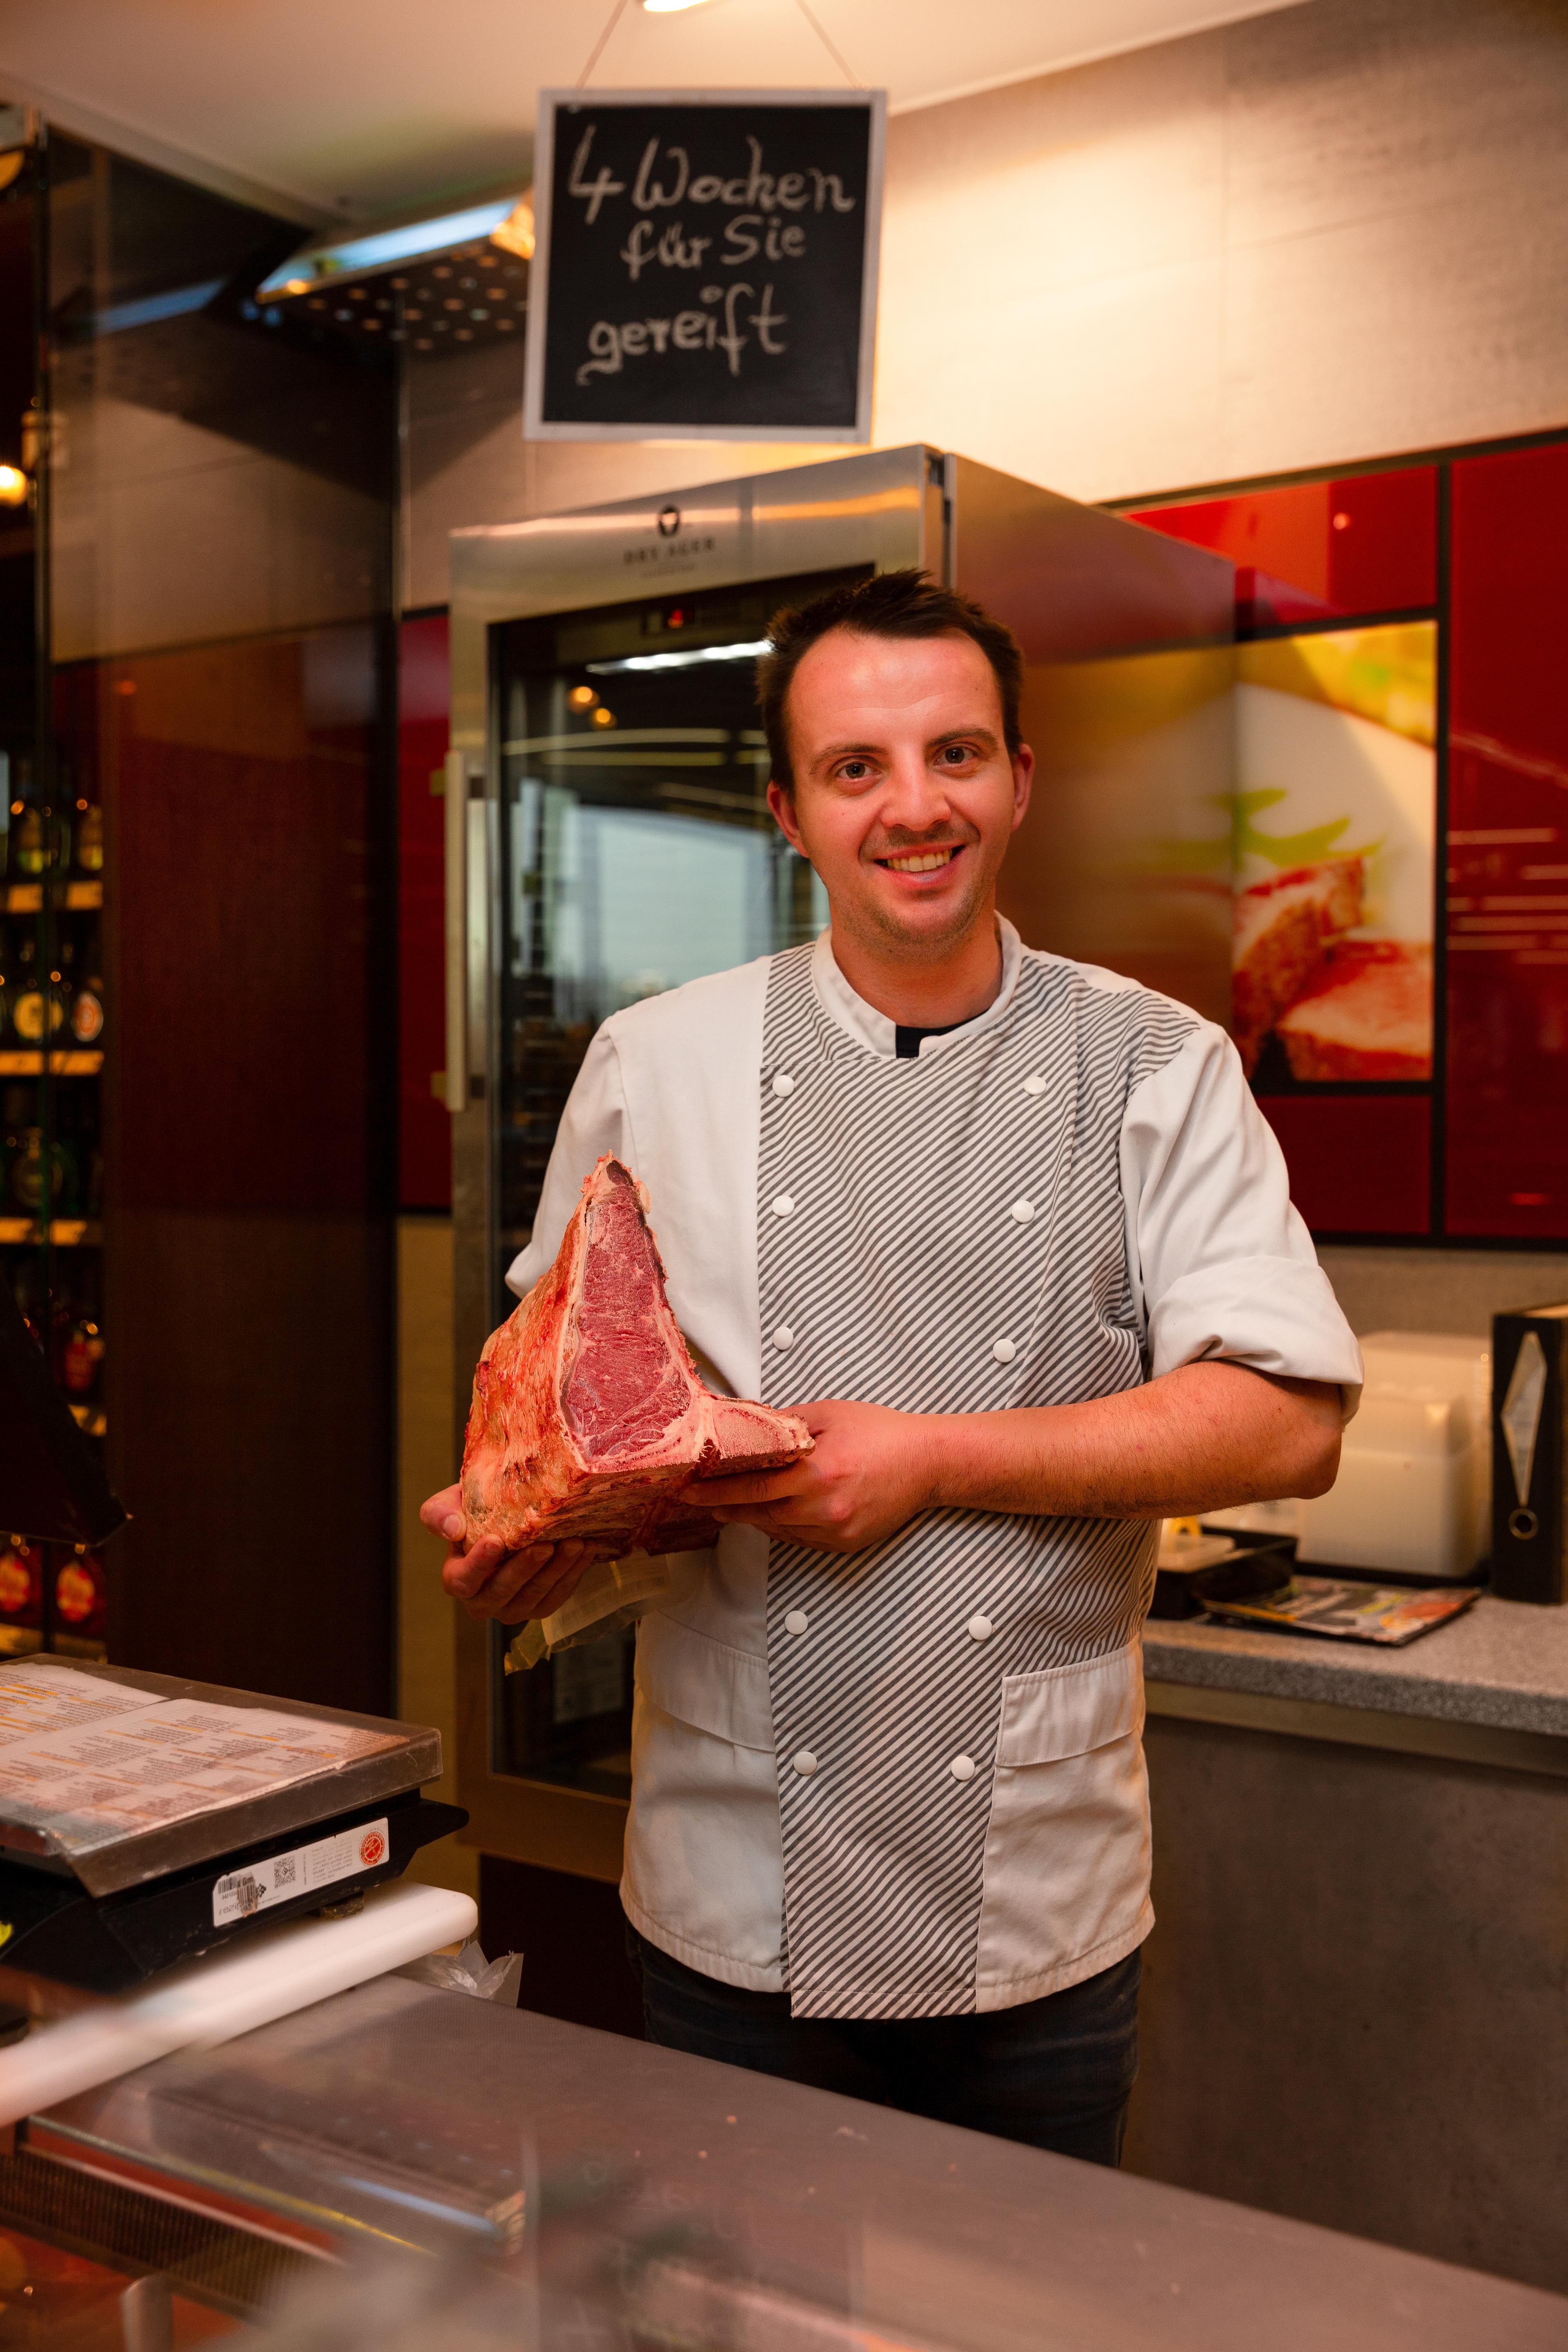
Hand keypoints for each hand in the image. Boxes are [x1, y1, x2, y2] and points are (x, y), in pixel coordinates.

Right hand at [419, 1482, 602, 1624]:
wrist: (505, 1517)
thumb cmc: (475, 1510)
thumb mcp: (452, 1503)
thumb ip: (440, 1513)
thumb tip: (453, 1528)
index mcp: (457, 1579)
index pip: (463, 1581)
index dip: (478, 1564)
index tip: (496, 1540)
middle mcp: (482, 1602)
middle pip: (502, 1592)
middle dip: (526, 1568)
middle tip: (546, 1543)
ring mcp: (513, 1608)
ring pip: (535, 1596)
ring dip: (557, 1570)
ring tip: (574, 1543)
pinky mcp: (540, 1607)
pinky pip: (558, 1596)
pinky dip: (573, 1573)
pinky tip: (587, 1548)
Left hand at [679, 1399, 936, 1553]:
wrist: (928, 1462)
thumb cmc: (880, 1432)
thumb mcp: (828, 1413)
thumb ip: (783, 1422)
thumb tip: (745, 1425)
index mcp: (816, 1472)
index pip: (749, 1488)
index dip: (713, 1492)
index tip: (687, 1490)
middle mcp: (823, 1508)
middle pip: (758, 1513)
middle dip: (725, 1506)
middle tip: (698, 1499)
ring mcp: (835, 1530)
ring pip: (778, 1529)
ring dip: (753, 1516)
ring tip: (732, 1503)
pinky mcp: (846, 1544)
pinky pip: (801, 1539)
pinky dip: (783, 1525)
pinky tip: (775, 1511)